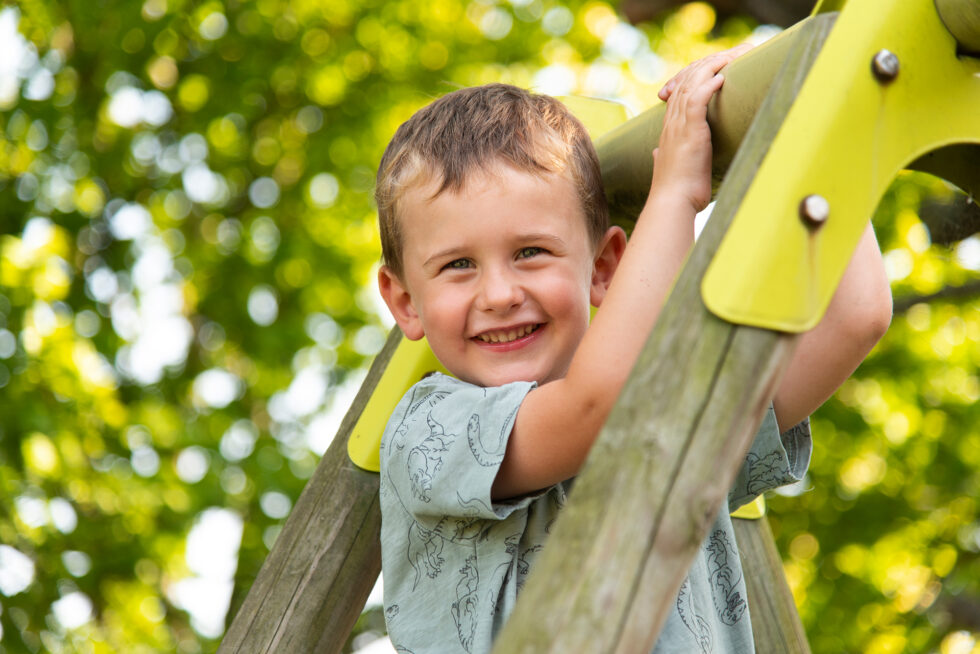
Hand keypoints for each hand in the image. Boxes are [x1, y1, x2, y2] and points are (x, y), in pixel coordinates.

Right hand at [650, 43, 752, 211]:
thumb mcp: (668, 168)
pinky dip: (709, 86)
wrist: (672, 203)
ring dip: (710, 69)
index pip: (678, 93)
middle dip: (704, 66)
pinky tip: (722, 78)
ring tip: (727, 59)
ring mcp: (678, 127)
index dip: (693, 77)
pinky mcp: (689, 132)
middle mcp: (671, 124)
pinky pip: (697, 100)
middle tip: (724, 56)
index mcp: (668, 130)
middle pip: (685, 82)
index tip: (711, 69)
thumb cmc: (675, 191)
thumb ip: (663, 157)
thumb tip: (658, 155)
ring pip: (691, 86)